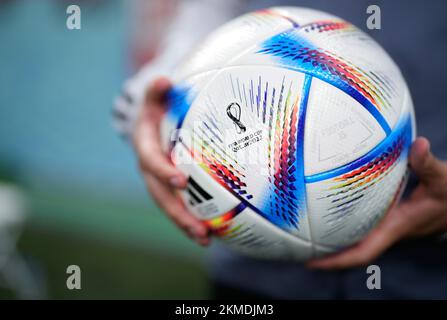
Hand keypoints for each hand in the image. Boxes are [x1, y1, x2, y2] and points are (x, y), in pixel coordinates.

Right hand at [133, 77, 209, 245]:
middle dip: (177, 213)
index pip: (150, 160)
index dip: (162, 171)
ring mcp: (160, 182)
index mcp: (145, 146)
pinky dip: (194, 220)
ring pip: (170, 207)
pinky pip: (181, 206)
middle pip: (160, 194)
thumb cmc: (158, 107)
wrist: (152, 122)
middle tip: (198, 228)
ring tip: (206, 240)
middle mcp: (149, 169)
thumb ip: (156, 89)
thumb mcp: (155, 96)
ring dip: (186, 224)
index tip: (181, 180)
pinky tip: (213, 234)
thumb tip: (163, 79)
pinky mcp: (171, 188)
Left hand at [307, 137, 446, 268]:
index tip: (311, 262)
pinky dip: (338, 218)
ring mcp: (380, 222)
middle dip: (321, 251)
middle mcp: (382, 228)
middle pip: (347, 248)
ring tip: (297, 226)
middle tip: (291, 244)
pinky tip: (321, 205)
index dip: (337, 260)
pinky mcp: (381, 214)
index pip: (363, 251)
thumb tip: (418, 145)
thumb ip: (428, 164)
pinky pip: (355, 221)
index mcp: (394, 227)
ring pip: (349, 235)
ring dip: (326, 235)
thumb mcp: (442, 179)